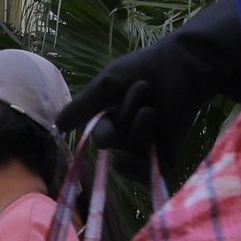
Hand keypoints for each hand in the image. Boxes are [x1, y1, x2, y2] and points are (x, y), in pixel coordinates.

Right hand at [59, 0, 240, 168]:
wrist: (183, 66)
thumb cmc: (145, 68)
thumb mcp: (108, 84)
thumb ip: (84, 106)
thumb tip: (56, 125)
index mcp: (114, 117)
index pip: (100, 137)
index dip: (103, 132)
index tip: (110, 120)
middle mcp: (129, 134)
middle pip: (113, 144)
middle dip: (124, 120)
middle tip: (143, 90)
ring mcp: (148, 146)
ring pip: (129, 155)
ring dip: (138, 130)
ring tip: (153, 108)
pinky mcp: (166, 156)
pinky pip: (145, 174)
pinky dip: (140, 166)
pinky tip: (147, 147)